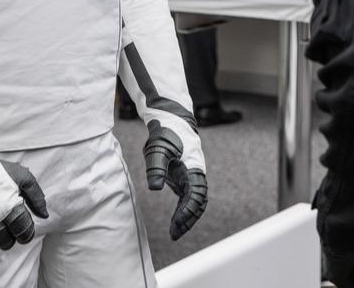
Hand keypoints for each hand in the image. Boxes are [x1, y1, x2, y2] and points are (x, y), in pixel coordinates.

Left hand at [144, 123, 207, 239]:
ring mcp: (191, 176)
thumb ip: (156, 168)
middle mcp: (196, 174)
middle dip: (188, 220)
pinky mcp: (185, 177)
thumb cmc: (165, 133)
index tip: (177, 222)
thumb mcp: (157, 149)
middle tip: (174, 235)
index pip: (195, 195)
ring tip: (174, 233)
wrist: (171, 119)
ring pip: (195, 203)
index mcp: (193, 168)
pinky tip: (175, 221)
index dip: (188, 210)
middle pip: (198, 203)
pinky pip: (188, 198)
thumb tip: (154, 188)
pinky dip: (183, 211)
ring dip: (187, 218)